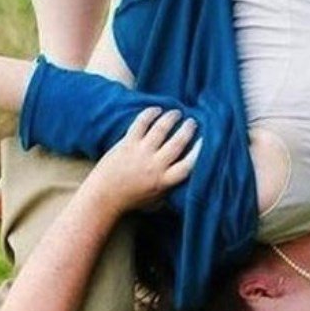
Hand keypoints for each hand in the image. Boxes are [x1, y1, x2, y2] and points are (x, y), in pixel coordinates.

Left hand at [87, 107, 201, 212]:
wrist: (104, 196)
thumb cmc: (131, 200)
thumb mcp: (156, 200)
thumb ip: (170, 189)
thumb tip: (184, 181)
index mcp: (165, 181)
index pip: (189, 164)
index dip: (200, 151)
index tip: (206, 141)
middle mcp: (155, 165)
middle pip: (178, 142)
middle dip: (188, 129)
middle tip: (192, 122)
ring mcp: (141, 152)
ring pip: (161, 129)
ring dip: (171, 118)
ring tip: (176, 113)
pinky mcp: (127, 143)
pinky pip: (141, 123)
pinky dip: (150, 114)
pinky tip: (156, 110)